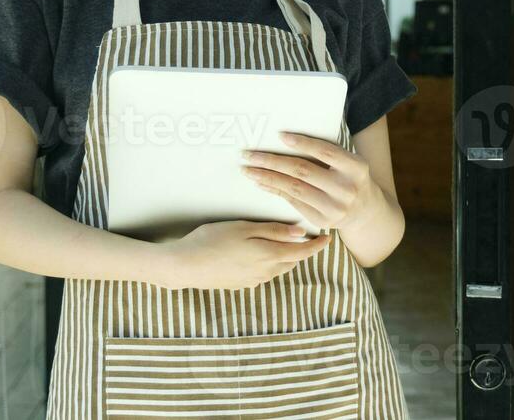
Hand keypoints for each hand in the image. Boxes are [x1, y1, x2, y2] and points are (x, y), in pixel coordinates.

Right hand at [156, 219, 329, 289]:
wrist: (184, 266)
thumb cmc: (212, 240)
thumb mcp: (244, 229)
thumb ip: (274, 231)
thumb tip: (301, 233)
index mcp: (269, 256)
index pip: (302, 252)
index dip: (317, 245)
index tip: (328, 237)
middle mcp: (265, 272)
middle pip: (294, 261)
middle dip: (306, 251)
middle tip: (315, 238)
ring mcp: (253, 281)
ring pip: (281, 269)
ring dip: (291, 257)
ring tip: (295, 244)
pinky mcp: (242, 285)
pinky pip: (268, 274)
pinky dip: (276, 263)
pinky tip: (270, 254)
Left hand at [242, 133, 378, 233]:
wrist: (364, 211)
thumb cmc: (351, 178)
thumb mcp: (349, 162)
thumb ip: (327, 152)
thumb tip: (287, 138)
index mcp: (356, 168)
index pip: (325, 152)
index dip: (302, 143)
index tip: (279, 136)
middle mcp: (346, 188)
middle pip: (303, 171)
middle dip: (272, 161)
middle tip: (250, 154)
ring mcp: (334, 207)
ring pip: (294, 188)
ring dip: (267, 178)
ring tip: (248, 170)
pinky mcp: (322, 220)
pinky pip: (293, 202)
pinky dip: (275, 191)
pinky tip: (261, 183)